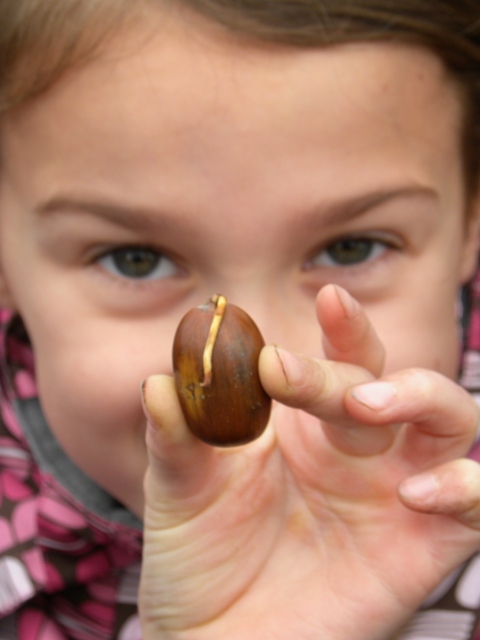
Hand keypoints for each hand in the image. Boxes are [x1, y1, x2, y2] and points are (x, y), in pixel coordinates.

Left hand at [139, 285, 479, 639]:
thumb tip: (159, 380)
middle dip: (348, 369)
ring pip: (451, 419)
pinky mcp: (422, 547)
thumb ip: (176, 433)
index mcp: (309, 423)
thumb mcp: (181, 487)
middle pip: (386, 381)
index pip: (345, 356)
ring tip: (367, 405)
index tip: (327, 296)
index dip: (346, 325)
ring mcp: (395, 494)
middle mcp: (360, 450)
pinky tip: (418, 491)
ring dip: (421, 397)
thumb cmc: (198, 557)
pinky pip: (475, 505)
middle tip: (290, 373)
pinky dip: (465, 487)